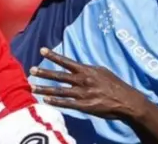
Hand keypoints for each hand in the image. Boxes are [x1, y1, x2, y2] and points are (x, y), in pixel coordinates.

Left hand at [30, 48, 145, 119]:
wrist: (126, 101)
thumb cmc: (115, 85)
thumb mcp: (102, 71)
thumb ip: (88, 70)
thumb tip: (78, 67)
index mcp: (87, 70)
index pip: (66, 61)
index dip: (54, 55)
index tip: (42, 50)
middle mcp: (82, 81)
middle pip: (59, 76)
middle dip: (44, 73)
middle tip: (31, 70)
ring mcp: (82, 94)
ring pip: (59, 90)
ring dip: (44, 89)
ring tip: (32, 86)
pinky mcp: (84, 106)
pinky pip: (66, 103)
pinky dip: (55, 102)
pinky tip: (45, 101)